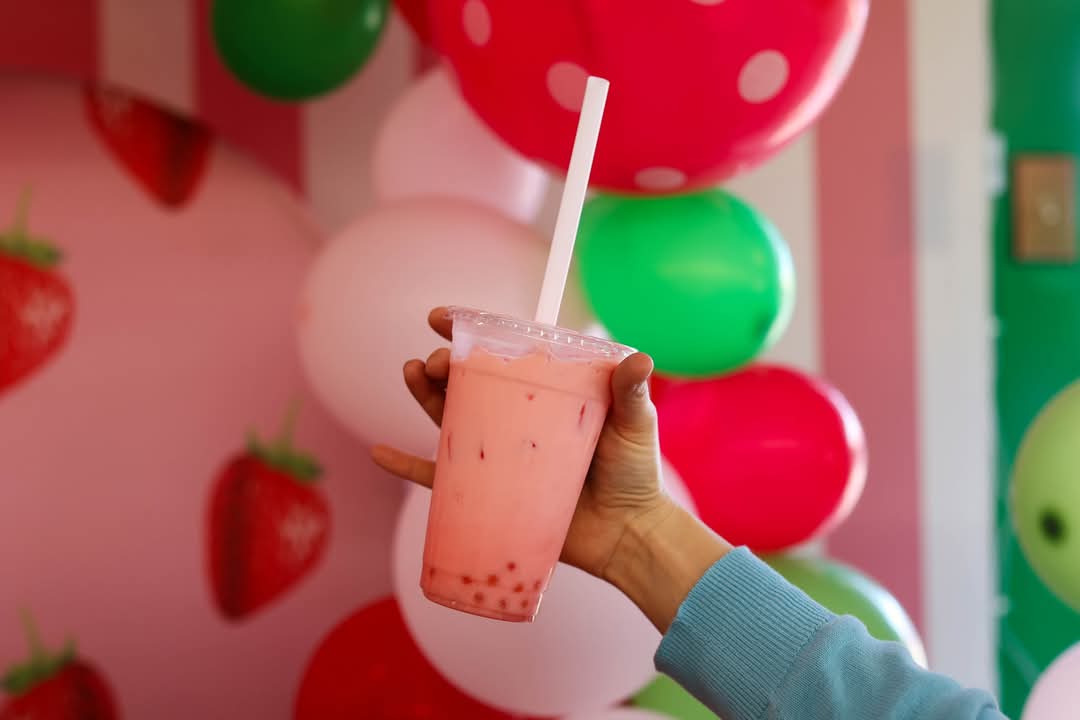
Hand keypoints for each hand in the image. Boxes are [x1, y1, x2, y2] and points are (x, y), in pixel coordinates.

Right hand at [371, 307, 676, 580]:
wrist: (628, 535)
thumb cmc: (635, 474)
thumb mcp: (634, 425)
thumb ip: (632, 394)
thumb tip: (639, 358)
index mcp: (545, 392)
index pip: (502, 354)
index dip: (468, 333)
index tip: (441, 319)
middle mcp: (516, 417)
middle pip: (468, 383)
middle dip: (445, 365)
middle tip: (436, 362)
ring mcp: (499, 454)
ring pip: (449, 418)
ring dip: (424, 395)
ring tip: (412, 373)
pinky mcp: (487, 492)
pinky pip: (440, 479)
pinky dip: (408, 466)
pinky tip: (379, 453)